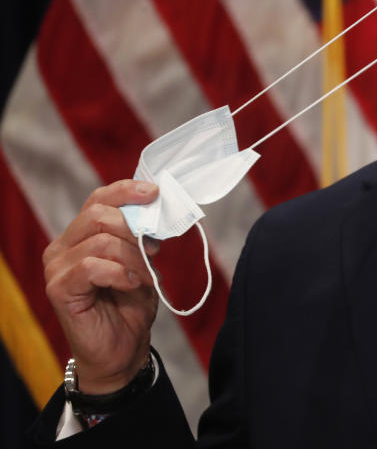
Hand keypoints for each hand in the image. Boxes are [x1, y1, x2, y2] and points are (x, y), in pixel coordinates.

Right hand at [43, 180, 159, 393]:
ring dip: (134, 258)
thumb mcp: (142, 263)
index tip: (155, 193)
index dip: (126, 191)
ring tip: (147, 276)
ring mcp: (57, 268)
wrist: (123, 350)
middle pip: (98, 215)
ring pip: (101, 242)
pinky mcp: (59, 289)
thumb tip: (155, 211)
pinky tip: (131, 285)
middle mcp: (63, 247)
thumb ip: (141, 237)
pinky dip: (120, 273)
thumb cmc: (130, 306)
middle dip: (134, 229)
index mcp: (81, 236)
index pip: (99, 199)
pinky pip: (92, 267)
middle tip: (154, 250)